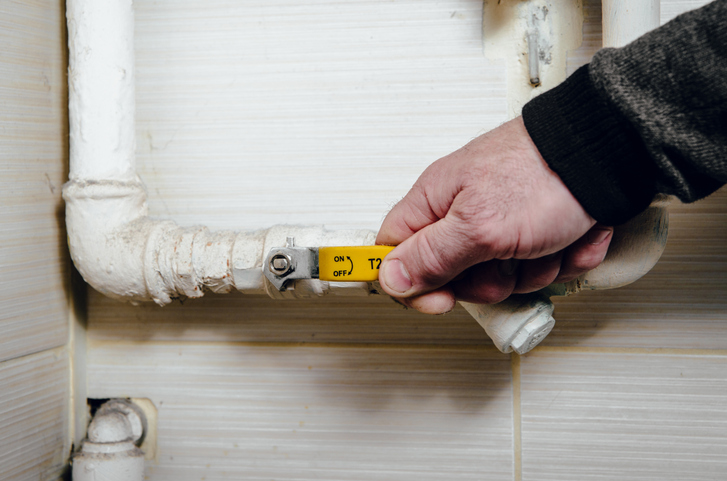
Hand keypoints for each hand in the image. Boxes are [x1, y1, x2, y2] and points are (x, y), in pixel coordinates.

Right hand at [376, 117, 613, 313]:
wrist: (609, 156)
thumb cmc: (544, 174)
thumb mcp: (480, 225)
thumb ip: (431, 256)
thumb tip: (390, 279)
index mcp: (435, 202)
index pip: (395, 252)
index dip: (412, 283)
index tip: (441, 298)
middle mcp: (464, 213)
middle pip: (455, 277)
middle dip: (491, 279)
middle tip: (507, 256)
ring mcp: (503, 224)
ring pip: (503, 278)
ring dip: (535, 268)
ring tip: (549, 238)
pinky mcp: (537, 232)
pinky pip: (541, 268)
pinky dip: (564, 257)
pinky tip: (572, 235)